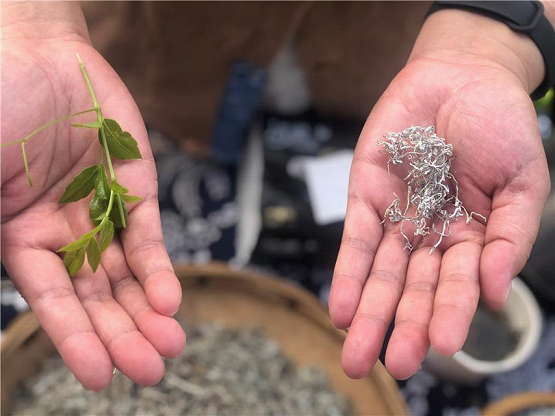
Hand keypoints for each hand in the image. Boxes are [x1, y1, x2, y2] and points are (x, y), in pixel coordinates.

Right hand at [1, 3, 184, 389]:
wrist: (41, 57)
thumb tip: (6, 260)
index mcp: (22, 239)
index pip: (52, 301)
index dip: (73, 339)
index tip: (97, 378)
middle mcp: (65, 236)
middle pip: (97, 298)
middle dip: (122, 335)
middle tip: (150, 371)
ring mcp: (103, 215)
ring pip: (128, 276)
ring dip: (148, 312)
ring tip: (170, 346)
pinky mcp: (136, 192)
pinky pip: (148, 236)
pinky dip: (160, 268)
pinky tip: (170, 300)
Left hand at [329, 9, 550, 379]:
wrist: (462, 75)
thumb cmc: (500, 127)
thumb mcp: (523, 182)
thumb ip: (509, 238)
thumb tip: (494, 294)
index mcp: (470, 238)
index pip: (456, 285)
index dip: (448, 313)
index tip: (441, 346)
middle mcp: (429, 235)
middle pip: (413, 289)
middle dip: (402, 327)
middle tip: (393, 366)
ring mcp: (396, 217)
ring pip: (379, 274)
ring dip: (368, 313)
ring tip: (355, 354)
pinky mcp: (366, 195)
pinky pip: (355, 240)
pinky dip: (347, 274)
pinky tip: (341, 308)